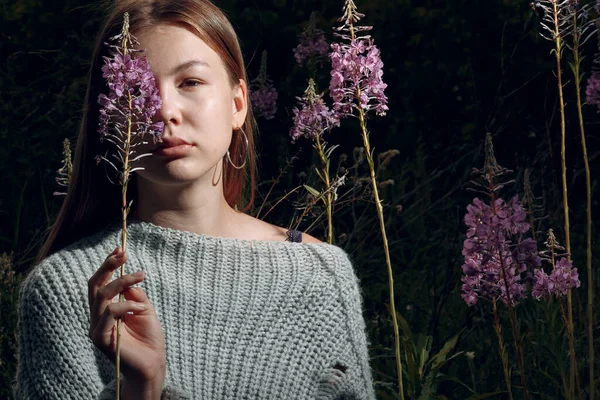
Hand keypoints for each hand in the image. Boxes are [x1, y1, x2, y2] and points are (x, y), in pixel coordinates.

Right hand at [88, 247, 165, 390]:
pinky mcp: (101, 338)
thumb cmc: (149, 337)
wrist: (152, 363)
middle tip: (124, 254)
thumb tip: (129, 282)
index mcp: (105, 309)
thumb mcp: (144, 309)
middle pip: (94, 285)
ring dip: (123, 282)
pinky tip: (140, 308)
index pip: (100, 283)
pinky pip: (109, 313)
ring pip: (102, 295)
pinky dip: (126, 306)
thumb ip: (134, 295)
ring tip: (141, 277)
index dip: (107, 265)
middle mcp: (97, 317)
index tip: (120, 249)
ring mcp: (97, 328)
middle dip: (108, 266)